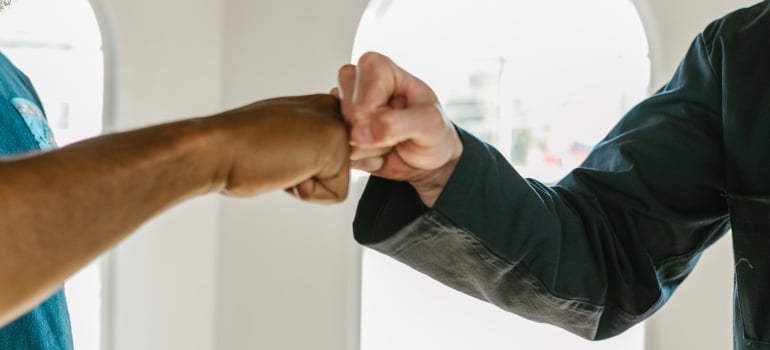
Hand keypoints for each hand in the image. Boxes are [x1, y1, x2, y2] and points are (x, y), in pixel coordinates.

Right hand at [202, 94, 349, 202]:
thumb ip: (308, 143)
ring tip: (280, 159)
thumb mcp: (280, 138)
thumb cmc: (238, 147)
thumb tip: (328, 163)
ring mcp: (336, 124)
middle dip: (309, 176)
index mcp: (318, 105)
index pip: (333, 156)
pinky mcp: (337, 145)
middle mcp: (331, 110)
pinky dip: (308, 194)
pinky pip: (337, 194)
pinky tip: (285, 169)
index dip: (306, 169)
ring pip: (339, 181)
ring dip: (308, 185)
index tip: (277, 150)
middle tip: (277, 155)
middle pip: (338, 170)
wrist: (216, 149)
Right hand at [337, 52, 462, 205]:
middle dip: (373, 134)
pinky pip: (340, 153)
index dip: (380, 115)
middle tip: (396, 131)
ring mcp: (344, 108)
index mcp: (378, 68)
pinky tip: (377, 152)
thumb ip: (397, 124)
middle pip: (347, 115)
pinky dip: (361, 161)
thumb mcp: (429, 124)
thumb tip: (359, 132)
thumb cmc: (433, 132)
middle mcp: (356, 83)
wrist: (430, 160)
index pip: (362, 97)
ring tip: (388, 140)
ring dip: (368, 149)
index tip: (402, 116)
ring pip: (340, 136)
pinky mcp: (339, 131)